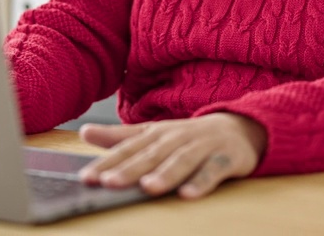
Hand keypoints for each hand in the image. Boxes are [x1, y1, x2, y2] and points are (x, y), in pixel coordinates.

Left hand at [77, 113, 265, 198]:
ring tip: (148, 187)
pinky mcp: (226, 158)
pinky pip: (213, 171)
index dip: (107, 163)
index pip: (128, 149)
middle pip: (150, 155)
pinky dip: (201, 181)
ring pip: (181, 161)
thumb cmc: (188, 137)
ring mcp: (202, 147)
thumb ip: (119, 137)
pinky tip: (188, 194)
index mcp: (156, 134)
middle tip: (109, 182)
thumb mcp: (153, 134)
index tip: (86, 178)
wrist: (239, 128)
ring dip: (165, 174)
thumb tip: (84, 133)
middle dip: (130, 169)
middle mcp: (177, 138)